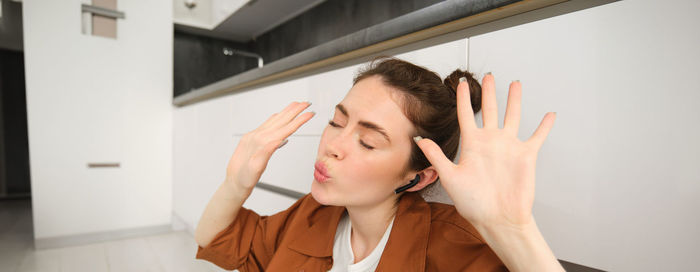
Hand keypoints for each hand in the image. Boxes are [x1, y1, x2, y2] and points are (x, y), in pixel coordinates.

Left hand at [225, 101, 314, 191]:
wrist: (233, 183)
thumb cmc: (244, 179)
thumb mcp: (255, 169)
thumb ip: (266, 153)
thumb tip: (279, 141)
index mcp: (261, 143)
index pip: (285, 129)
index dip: (298, 120)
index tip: (309, 114)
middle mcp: (257, 137)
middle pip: (280, 120)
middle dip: (295, 110)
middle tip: (306, 103)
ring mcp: (254, 136)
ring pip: (274, 120)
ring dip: (286, 111)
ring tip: (296, 105)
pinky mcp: (251, 138)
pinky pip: (266, 124)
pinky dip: (276, 118)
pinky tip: (279, 116)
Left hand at [414, 74, 555, 230]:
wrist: (498, 219)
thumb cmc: (473, 203)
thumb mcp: (450, 177)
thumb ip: (437, 156)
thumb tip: (419, 139)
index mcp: (472, 145)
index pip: (466, 115)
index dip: (463, 99)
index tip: (460, 84)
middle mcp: (490, 142)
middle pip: (489, 110)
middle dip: (488, 92)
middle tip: (487, 76)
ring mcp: (509, 147)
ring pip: (512, 116)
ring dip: (514, 100)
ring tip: (515, 84)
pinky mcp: (526, 155)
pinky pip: (537, 137)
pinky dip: (544, 126)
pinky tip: (550, 115)